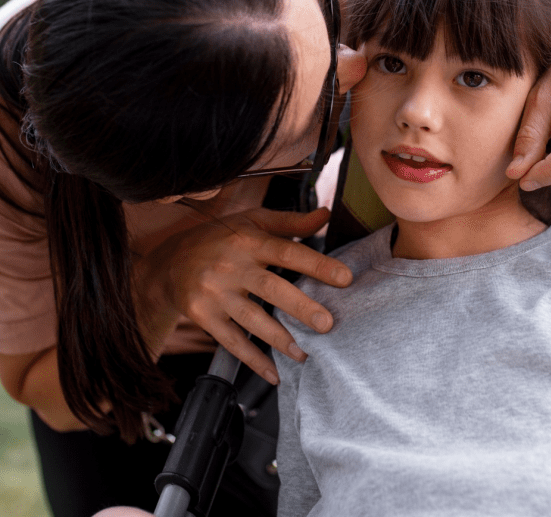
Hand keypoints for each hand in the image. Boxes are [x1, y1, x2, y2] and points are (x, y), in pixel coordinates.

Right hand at [147, 207, 351, 383]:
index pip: (287, 251)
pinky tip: (274, 372)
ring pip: (251, 318)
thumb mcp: (252, 221)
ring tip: (305, 353)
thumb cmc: (221, 238)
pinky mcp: (202, 315)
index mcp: (249, 240)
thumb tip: (326, 214)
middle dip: (300, 306)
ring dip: (280, 338)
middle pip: (270, 287)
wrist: (169, 261)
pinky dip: (253, 359)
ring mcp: (215, 292)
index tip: (345, 278)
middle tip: (327, 324)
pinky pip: (230, 341)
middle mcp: (232, 265)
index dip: (316, 264)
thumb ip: (291, 222)